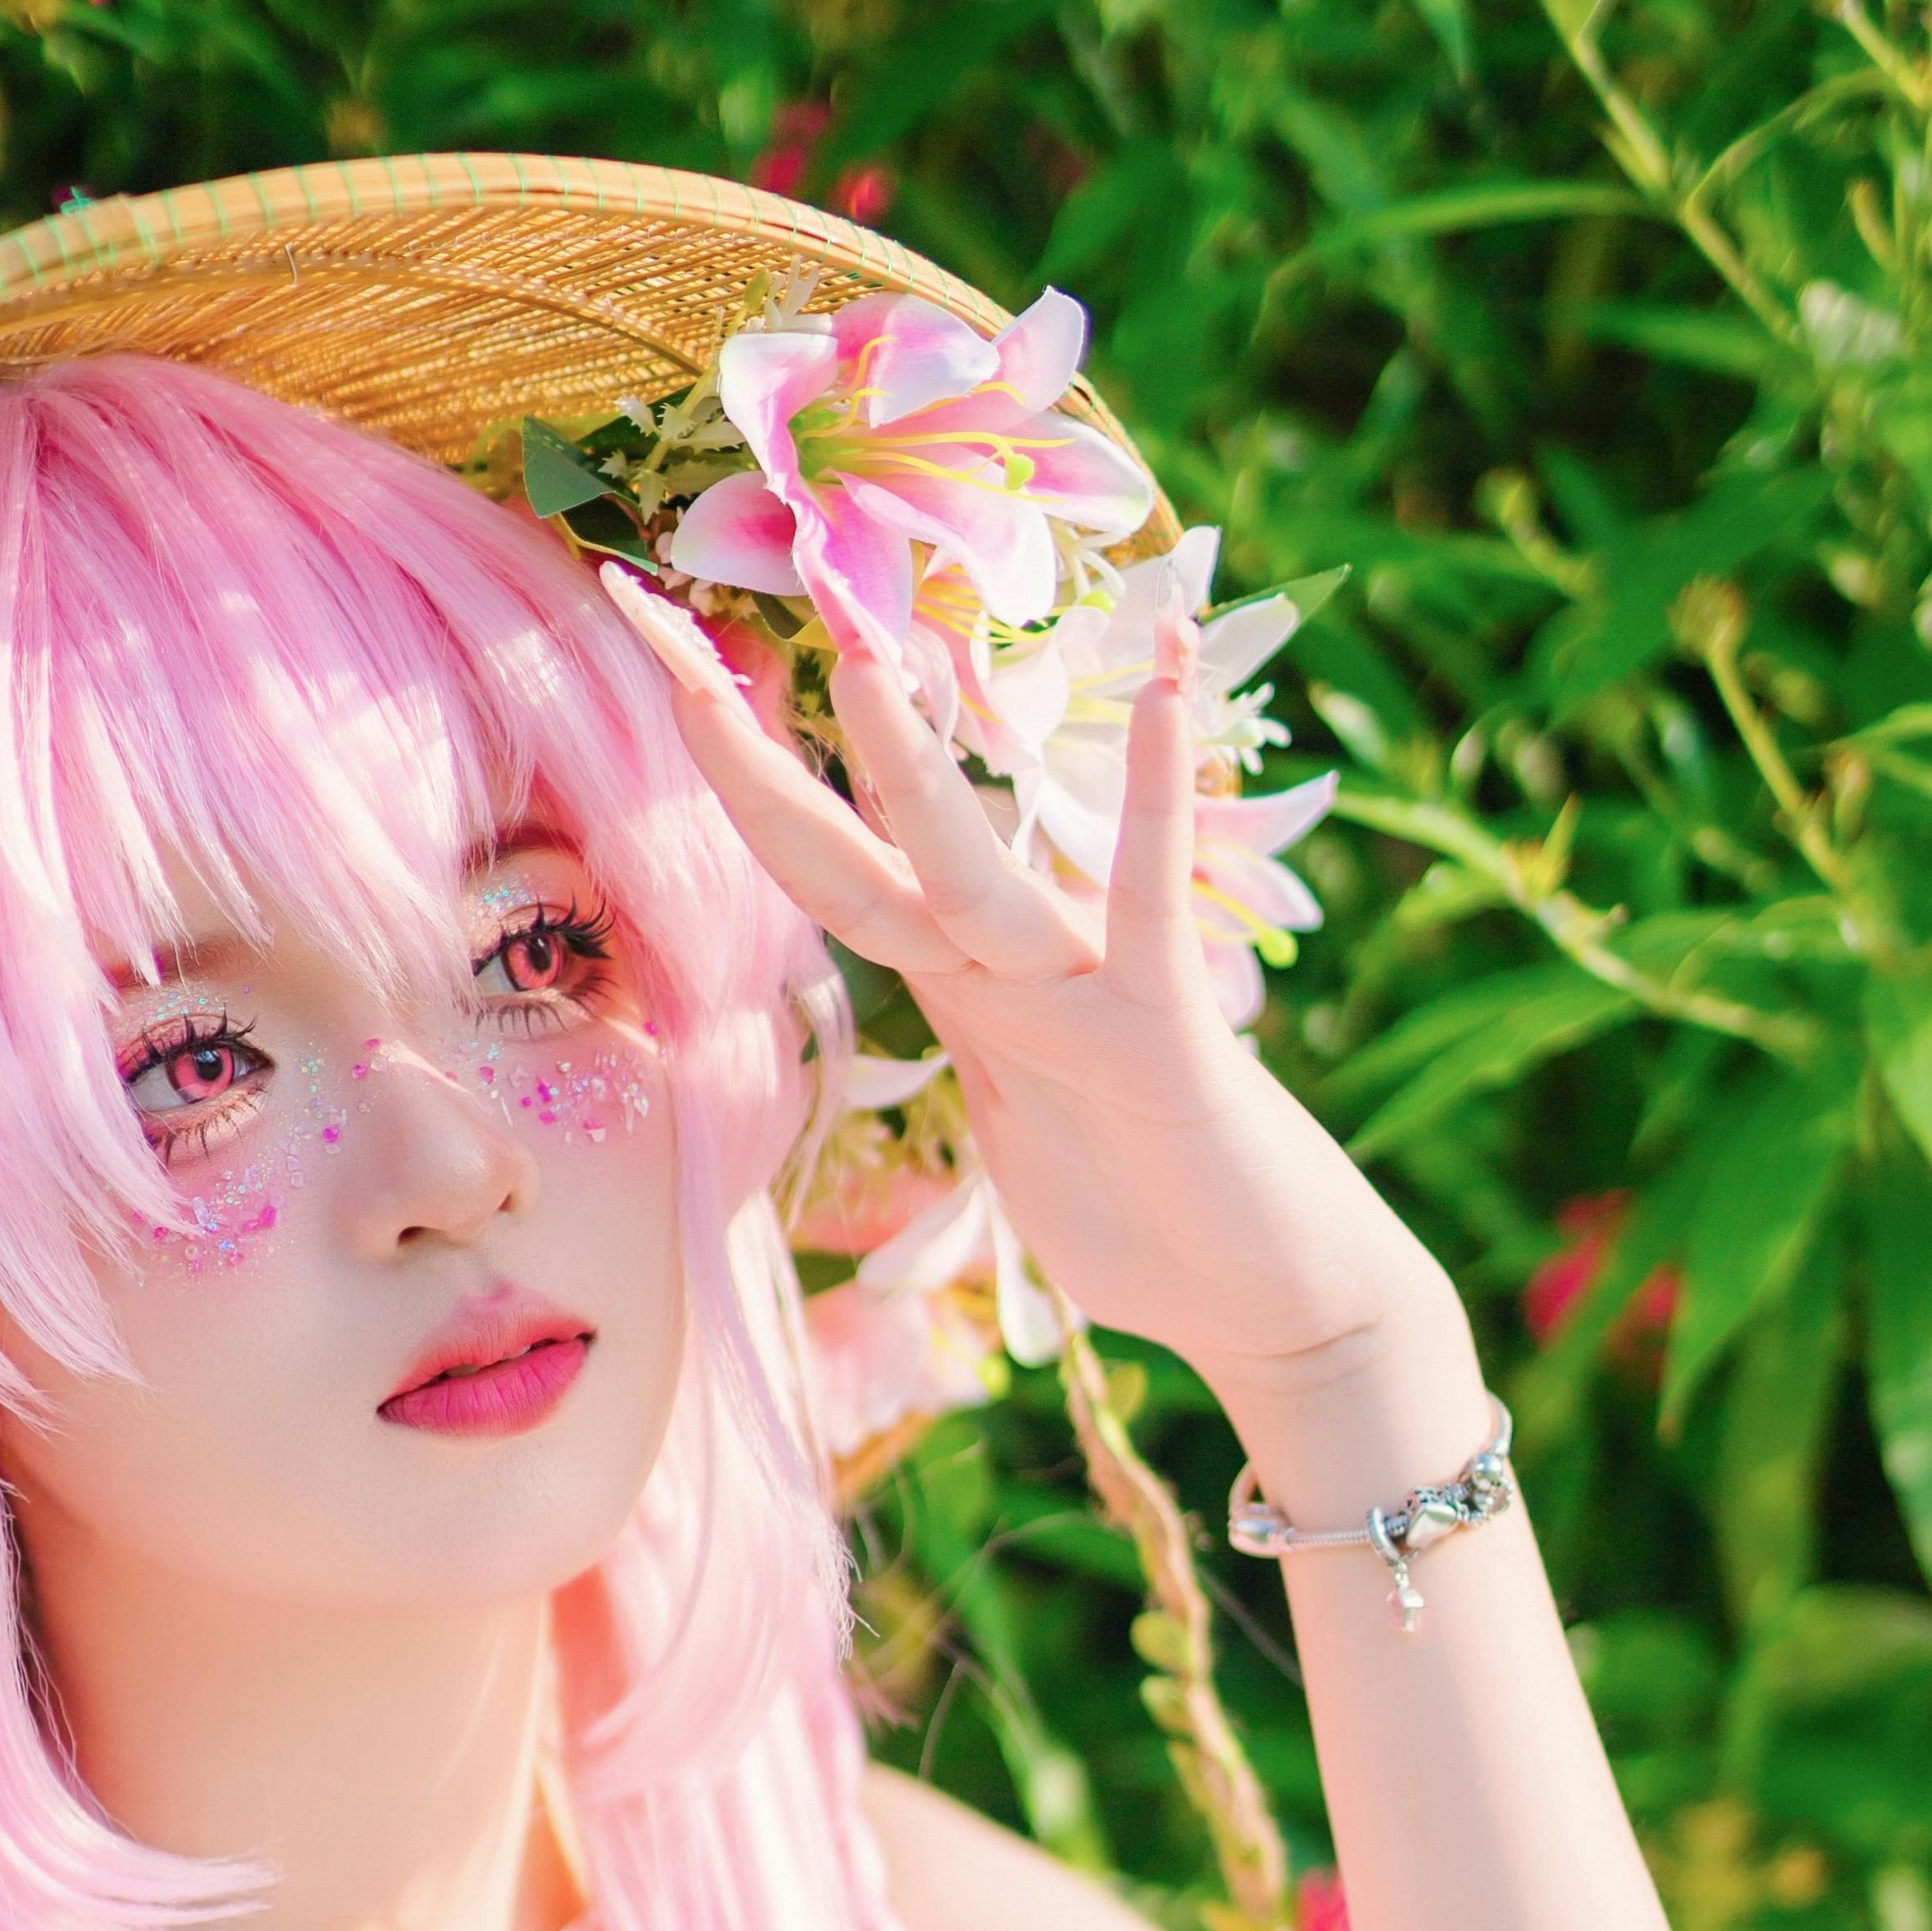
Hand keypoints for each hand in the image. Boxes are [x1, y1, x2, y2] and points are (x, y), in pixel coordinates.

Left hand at [611, 577, 1460, 1407]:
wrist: (1261, 1286)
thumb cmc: (1141, 1208)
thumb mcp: (1016, 1116)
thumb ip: (968, 1023)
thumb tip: (921, 966)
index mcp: (959, 988)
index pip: (828, 876)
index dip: (745, 790)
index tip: (670, 682)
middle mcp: (1006, 968)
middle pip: (855, 863)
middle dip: (759, 772)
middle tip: (671, 644)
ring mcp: (1082, 991)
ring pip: (971, 879)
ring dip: (916, 774)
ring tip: (865, 656)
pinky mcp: (1165, 1031)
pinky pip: (1151, 907)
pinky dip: (1155, 802)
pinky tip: (1167, 685)